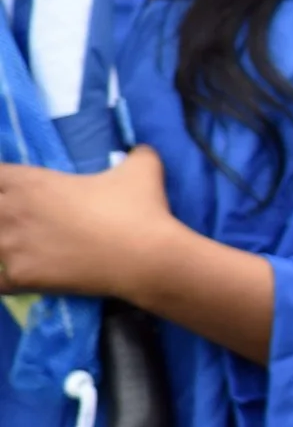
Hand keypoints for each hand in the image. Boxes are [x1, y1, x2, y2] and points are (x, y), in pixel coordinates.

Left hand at [0, 146, 177, 299]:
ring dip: (3, 244)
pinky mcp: (20, 278)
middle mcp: (12, 213)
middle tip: (22, 218)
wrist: (145, 257)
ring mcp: (11, 249)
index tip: (16, 187)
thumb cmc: (138, 208)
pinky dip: (5, 278)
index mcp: (31, 183)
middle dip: (2, 211)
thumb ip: (134, 152)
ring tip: (24, 246)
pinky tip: (20, 275)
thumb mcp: (142, 166)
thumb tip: (140, 149)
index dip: (4, 180)